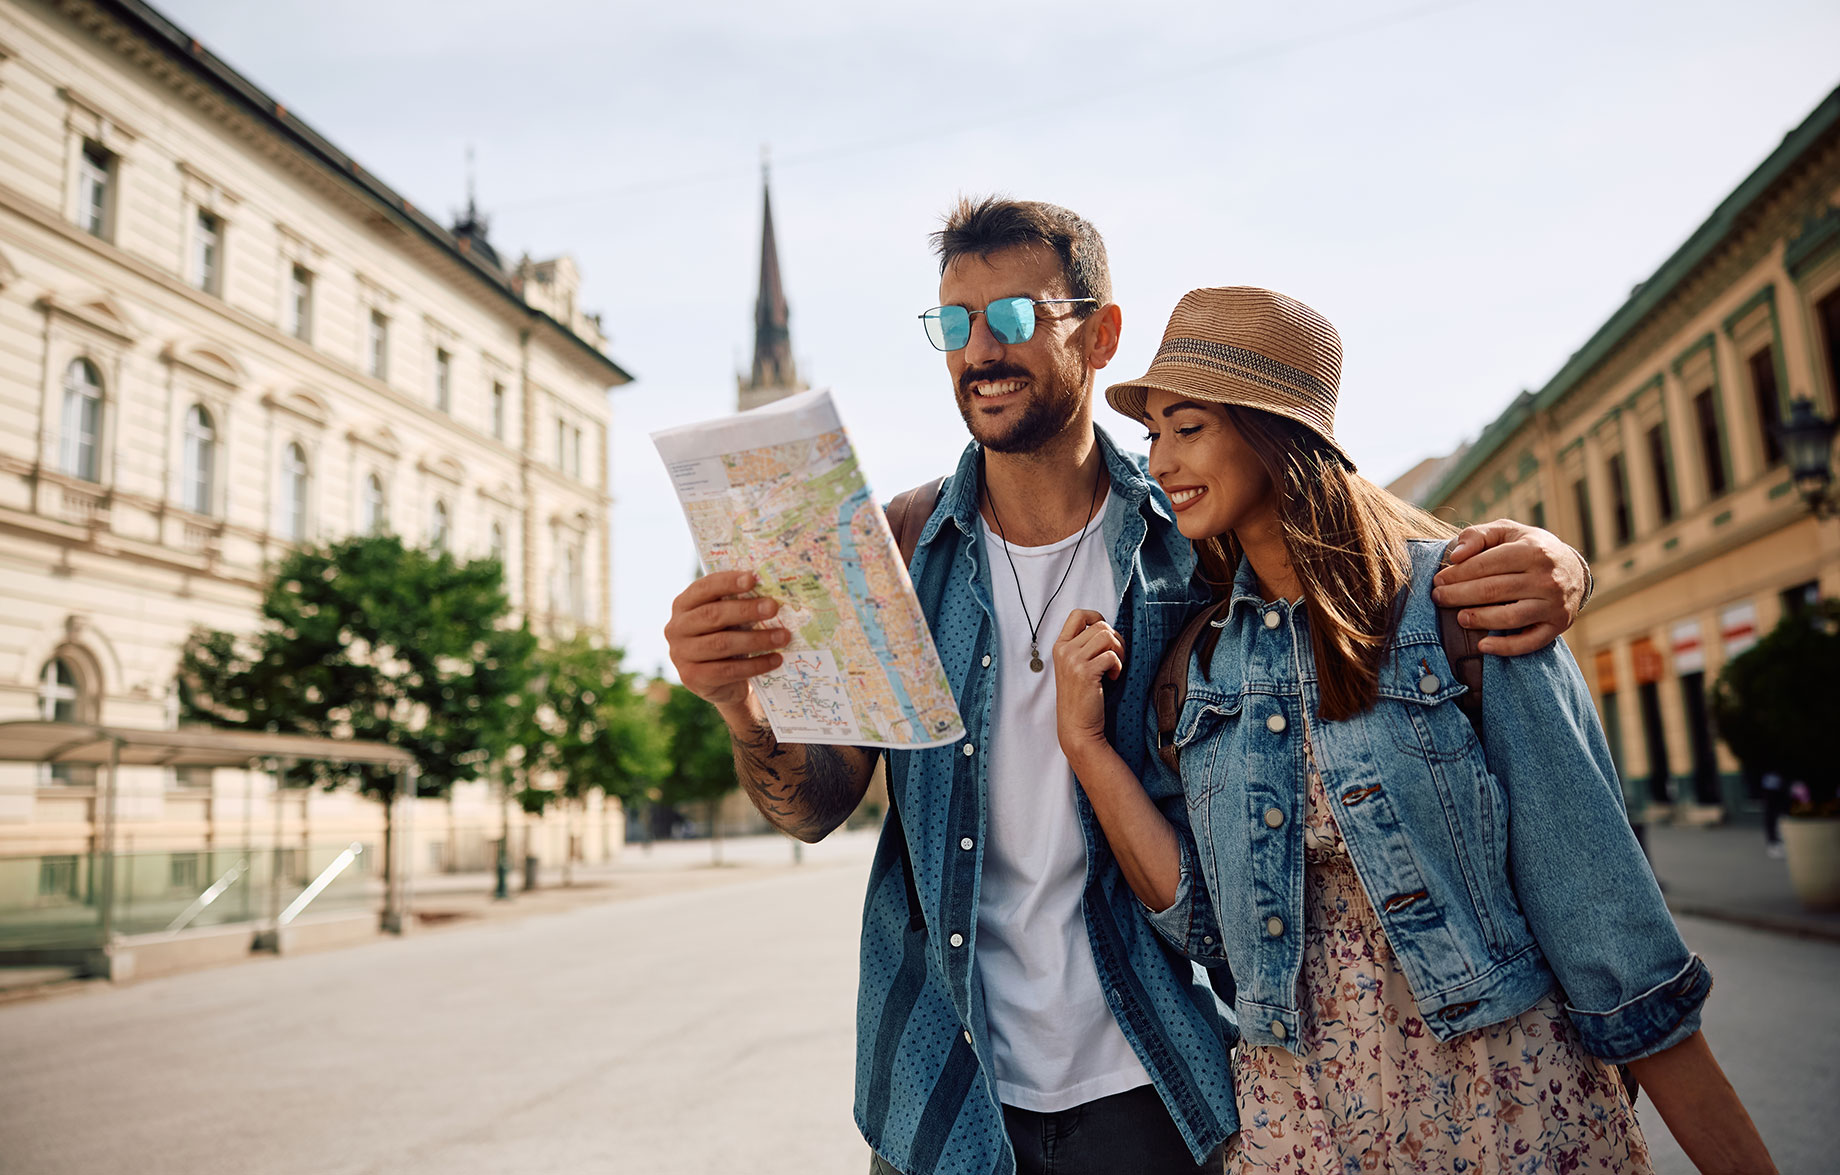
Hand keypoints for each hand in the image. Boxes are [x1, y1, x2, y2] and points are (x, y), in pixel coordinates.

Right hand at [664, 570, 790, 713]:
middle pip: (712, 615)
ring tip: (783, 636)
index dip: (728, 582)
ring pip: (721, 644)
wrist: (720, 681)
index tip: (753, 579)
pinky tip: (776, 659)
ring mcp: (681, 654)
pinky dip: (755, 665)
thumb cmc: (727, 637)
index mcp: (683, 604)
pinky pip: (728, 670)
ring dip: (756, 639)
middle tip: (774, 607)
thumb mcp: (729, 618)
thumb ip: (739, 602)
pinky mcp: (693, 678)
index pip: (704, 588)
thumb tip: (771, 590)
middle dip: (746, 610)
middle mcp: (676, 628)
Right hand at [1052, 609, 1123, 762]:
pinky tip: (1113, 679)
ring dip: (1119, 650)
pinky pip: (1111, 655)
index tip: (1106, 635)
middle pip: (1099, 624)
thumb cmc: (1081, 698)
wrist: (1077, 727)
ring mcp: (1072, 660)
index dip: (1097, 617)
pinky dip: (1118, 666)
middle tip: (1116, 658)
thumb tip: (1107, 629)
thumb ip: (1084, 647)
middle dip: (1115, 639)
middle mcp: (1064, 650)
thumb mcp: (1075, 667)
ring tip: (1115, 667)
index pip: (1077, 614)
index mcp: (1060, 646)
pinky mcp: (1085, 672)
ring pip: (1106, 635)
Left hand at [1432, 520, 1587, 655]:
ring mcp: (1554, 604)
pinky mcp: (1558, 626)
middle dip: (1459, 595)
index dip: (1457, 573)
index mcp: (1533, 551)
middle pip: (1493, 590)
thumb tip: (1455, 555)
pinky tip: (1483, 646)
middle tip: (1438, 598)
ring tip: (1459, 618)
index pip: (1486, 564)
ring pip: (1509, 618)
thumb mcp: (1507, 531)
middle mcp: (1547, 578)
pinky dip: (1505, 647)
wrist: (1573, 569)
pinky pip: (1530, 642)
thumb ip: (1478, 535)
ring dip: (1479, 620)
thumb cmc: (1529, 547)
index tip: (1438, 580)